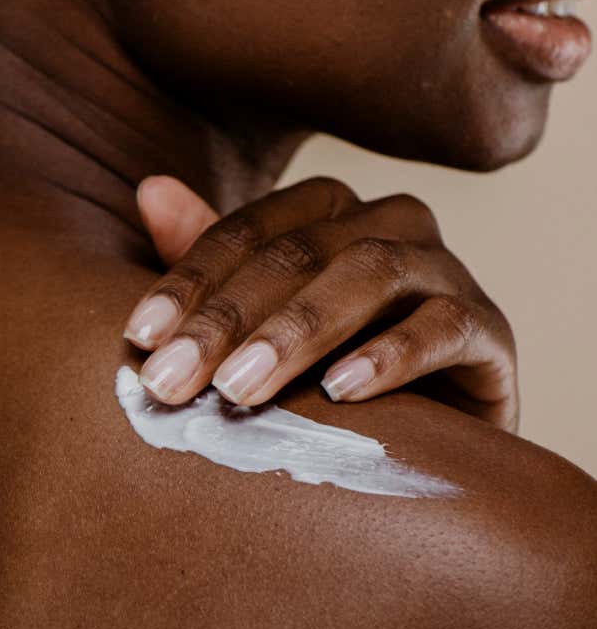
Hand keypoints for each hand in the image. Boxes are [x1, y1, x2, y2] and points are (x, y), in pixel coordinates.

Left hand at [123, 175, 519, 431]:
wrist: (432, 439)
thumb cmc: (325, 373)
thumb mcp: (257, 322)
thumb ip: (209, 262)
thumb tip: (149, 189)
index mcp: (327, 213)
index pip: (246, 232)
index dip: (188, 281)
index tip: (139, 338)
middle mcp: (389, 225)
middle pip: (298, 252)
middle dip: (225, 320)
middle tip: (170, 381)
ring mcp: (445, 271)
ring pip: (370, 274)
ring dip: (297, 331)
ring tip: (240, 388)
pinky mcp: (489, 330)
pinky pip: (445, 326)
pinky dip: (392, 355)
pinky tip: (341, 390)